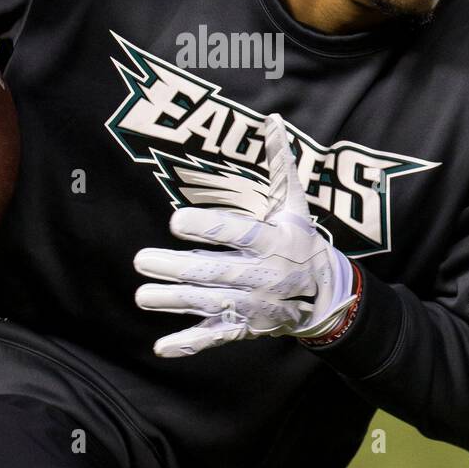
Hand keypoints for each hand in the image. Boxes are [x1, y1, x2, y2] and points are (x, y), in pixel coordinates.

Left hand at [134, 113, 356, 356]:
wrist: (326, 297)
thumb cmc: (302, 241)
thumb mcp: (295, 205)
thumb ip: (280, 166)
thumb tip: (274, 121)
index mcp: (275, 242)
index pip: (239, 233)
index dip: (208, 228)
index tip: (175, 221)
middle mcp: (263, 276)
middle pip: (217, 272)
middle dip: (179, 268)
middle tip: (141, 259)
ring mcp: (252, 305)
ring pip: (210, 304)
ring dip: (175, 301)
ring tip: (142, 295)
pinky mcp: (244, 327)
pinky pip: (216, 337)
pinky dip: (190, 343)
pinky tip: (162, 346)